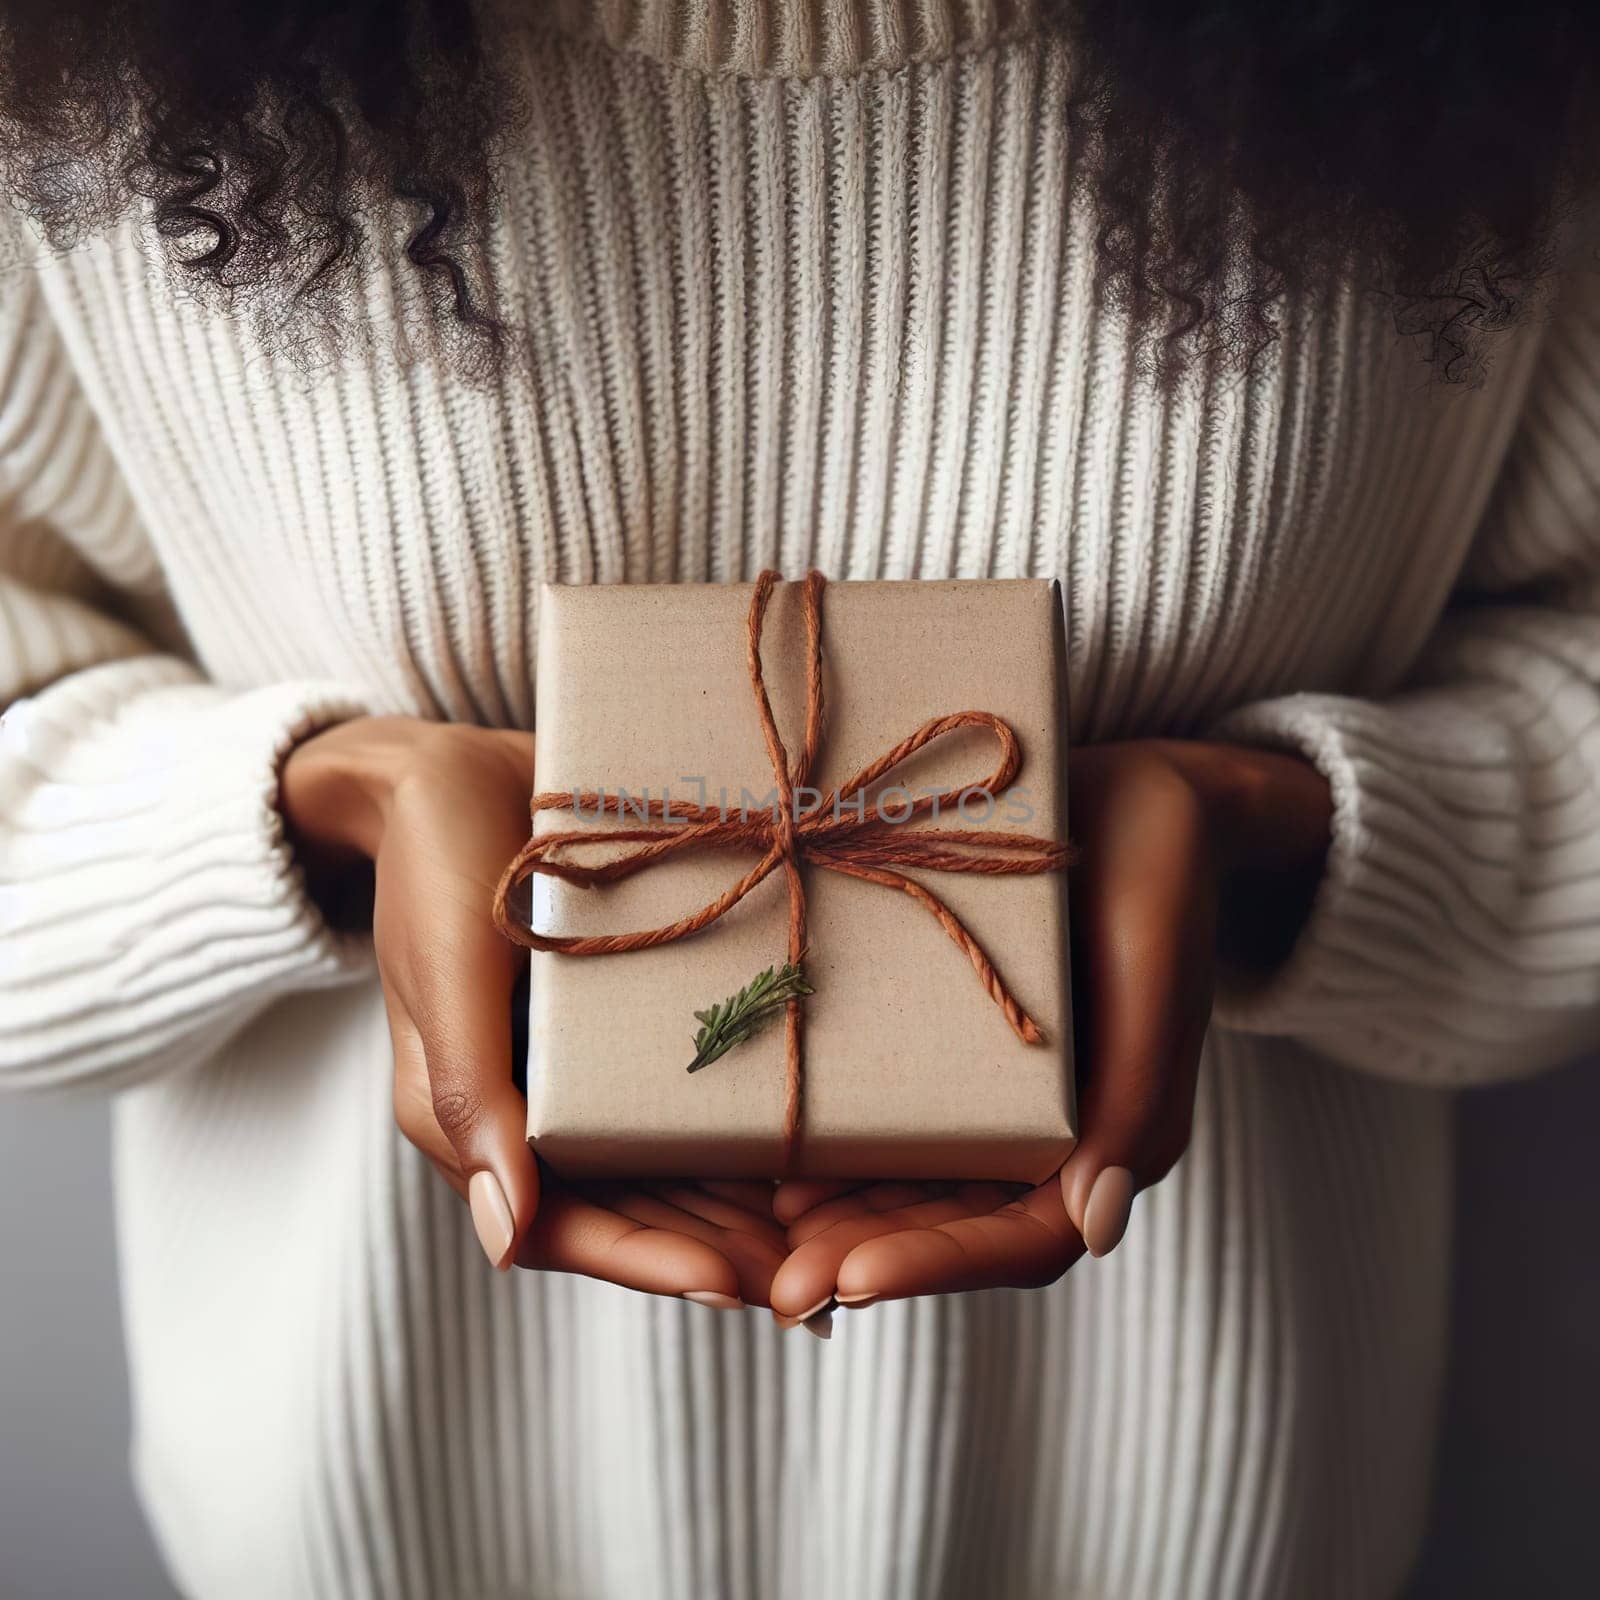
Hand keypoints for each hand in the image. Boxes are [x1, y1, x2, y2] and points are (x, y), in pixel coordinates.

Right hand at [280, 716, 785, 1306]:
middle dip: (716, 1250)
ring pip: (670, 1164)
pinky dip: (742, 1120)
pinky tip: (815, 1135)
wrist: (457, 772)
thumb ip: (467, 1096)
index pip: (563, 1225)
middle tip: (813, 1281)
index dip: (646, 1259)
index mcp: (476, 1120)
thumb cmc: (433, 869)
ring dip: (741, 1204)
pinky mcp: (631, 1021)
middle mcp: (539, 1111)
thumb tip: (510, 1238)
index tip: (732, 1283)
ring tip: (832, 1229)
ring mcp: (589, 1070)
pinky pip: (691, 1085)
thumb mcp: (444, 975)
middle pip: (633, 1210)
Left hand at [767, 738, 1331, 1326]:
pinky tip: (762, 1144)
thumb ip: (1135, 1101)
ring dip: (835, 1216)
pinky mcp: (940, 1038)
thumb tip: (1098, 1228)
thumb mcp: (1158, 976)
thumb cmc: (1161, 876)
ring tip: (755, 1238)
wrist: (1129, 794)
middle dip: (863, 1259)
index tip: (854, 1281)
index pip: (1024, 1239)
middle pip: (947, 1225)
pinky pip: (884, 1101)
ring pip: (906, 1179)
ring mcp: (986, 1089)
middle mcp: (1038, 1131)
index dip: (940, 1264)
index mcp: (1108, 1138)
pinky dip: (832, 1133)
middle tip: (778, 1289)